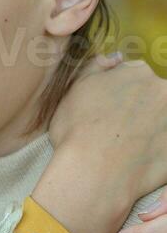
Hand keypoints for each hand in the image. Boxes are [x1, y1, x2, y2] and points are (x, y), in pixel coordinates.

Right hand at [35, 54, 166, 232]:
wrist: (92, 173)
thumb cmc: (78, 130)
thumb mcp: (74, 89)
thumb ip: (95, 67)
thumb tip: (114, 59)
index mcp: (138, 74)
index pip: (134, 75)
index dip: (119, 92)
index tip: (108, 108)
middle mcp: (162, 93)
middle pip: (152, 96)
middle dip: (138, 108)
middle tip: (116, 129)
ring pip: (160, 121)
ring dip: (148, 128)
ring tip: (126, 147)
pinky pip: (163, 147)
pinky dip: (154, 151)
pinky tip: (138, 161)